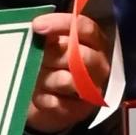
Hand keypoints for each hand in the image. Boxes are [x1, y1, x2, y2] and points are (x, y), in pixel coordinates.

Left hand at [26, 12, 111, 133]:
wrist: (42, 101)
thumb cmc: (46, 64)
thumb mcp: (46, 45)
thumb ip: (47, 35)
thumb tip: (37, 27)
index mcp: (93, 41)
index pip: (85, 27)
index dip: (61, 24)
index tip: (37, 26)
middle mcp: (98, 64)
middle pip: (81, 55)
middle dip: (53, 55)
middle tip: (37, 58)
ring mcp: (92, 88)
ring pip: (70, 80)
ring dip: (47, 78)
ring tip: (37, 78)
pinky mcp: (80, 110)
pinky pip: (59, 103)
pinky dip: (44, 99)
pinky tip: (39, 96)